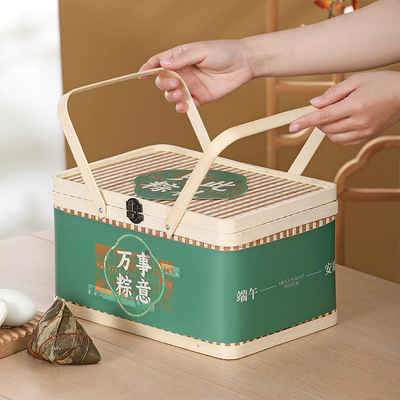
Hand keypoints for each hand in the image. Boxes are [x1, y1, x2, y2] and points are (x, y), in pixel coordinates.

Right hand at [139, 40, 255, 111]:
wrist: (244, 64)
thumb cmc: (224, 52)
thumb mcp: (201, 50)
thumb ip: (182, 59)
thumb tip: (163, 65)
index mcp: (180, 57)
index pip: (159, 62)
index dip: (149, 68)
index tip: (142, 75)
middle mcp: (183, 72)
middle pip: (163, 81)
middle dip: (164, 85)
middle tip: (174, 84)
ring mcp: (191, 86)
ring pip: (172, 95)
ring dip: (171, 97)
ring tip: (181, 94)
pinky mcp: (200, 98)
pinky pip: (186, 106)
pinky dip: (181, 108)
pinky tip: (183, 106)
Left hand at [289, 71, 399, 144]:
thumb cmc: (382, 83)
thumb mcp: (356, 80)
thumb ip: (333, 93)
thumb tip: (314, 104)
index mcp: (355, 105)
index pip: (323, 117)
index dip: (305, 122)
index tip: (292, 126)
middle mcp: (359, 121)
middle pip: (326, 128)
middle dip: (319, 120)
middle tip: (326, 108)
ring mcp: (364, 131)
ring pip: (333, 137)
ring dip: (327, 129)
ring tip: (337, 114)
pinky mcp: (367, 137)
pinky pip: (344, 141)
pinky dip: (338, 134)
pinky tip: (344, 122)